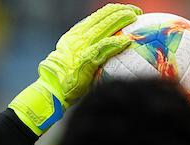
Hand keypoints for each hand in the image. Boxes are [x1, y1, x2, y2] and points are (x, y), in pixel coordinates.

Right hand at [9, 3, 141, 133]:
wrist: (53, 88)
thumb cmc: (66, 77)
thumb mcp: (74, 55)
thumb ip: (88, 48)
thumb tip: (107, 46)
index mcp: (76, 33)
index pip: (98, 15)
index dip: (114, 10)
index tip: (128, 10)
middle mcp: (79, 36)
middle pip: (103, 16)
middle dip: (122, 11)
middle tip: (136, 13)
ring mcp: (82, 47)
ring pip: (104, 27)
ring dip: (121, 20)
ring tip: (134, 18)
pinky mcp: (85, 60)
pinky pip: (102, 48)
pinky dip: (114, 43)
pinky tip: (125, 41)